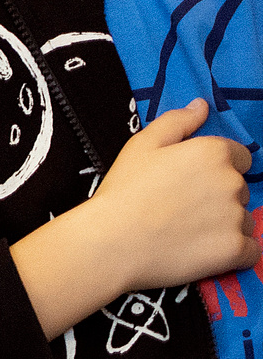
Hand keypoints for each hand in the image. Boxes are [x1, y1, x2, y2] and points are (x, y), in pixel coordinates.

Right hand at [15, 98, 259, 338]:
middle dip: (218, 199)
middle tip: (180, 212)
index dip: (215, 171)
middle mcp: (233, 181)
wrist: (110, 243)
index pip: (239, 158)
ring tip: (186, 235)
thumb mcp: (140, 146)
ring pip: (243, 220)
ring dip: (224, 227)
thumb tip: (202, 106)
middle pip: (240, 190)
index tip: (189, 186)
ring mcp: (237, 217)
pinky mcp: (236, 249)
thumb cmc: (122, 192)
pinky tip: (204, 253)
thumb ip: (177, 121)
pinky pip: (250, 251)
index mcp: (214, 152)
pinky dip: (233, 253)